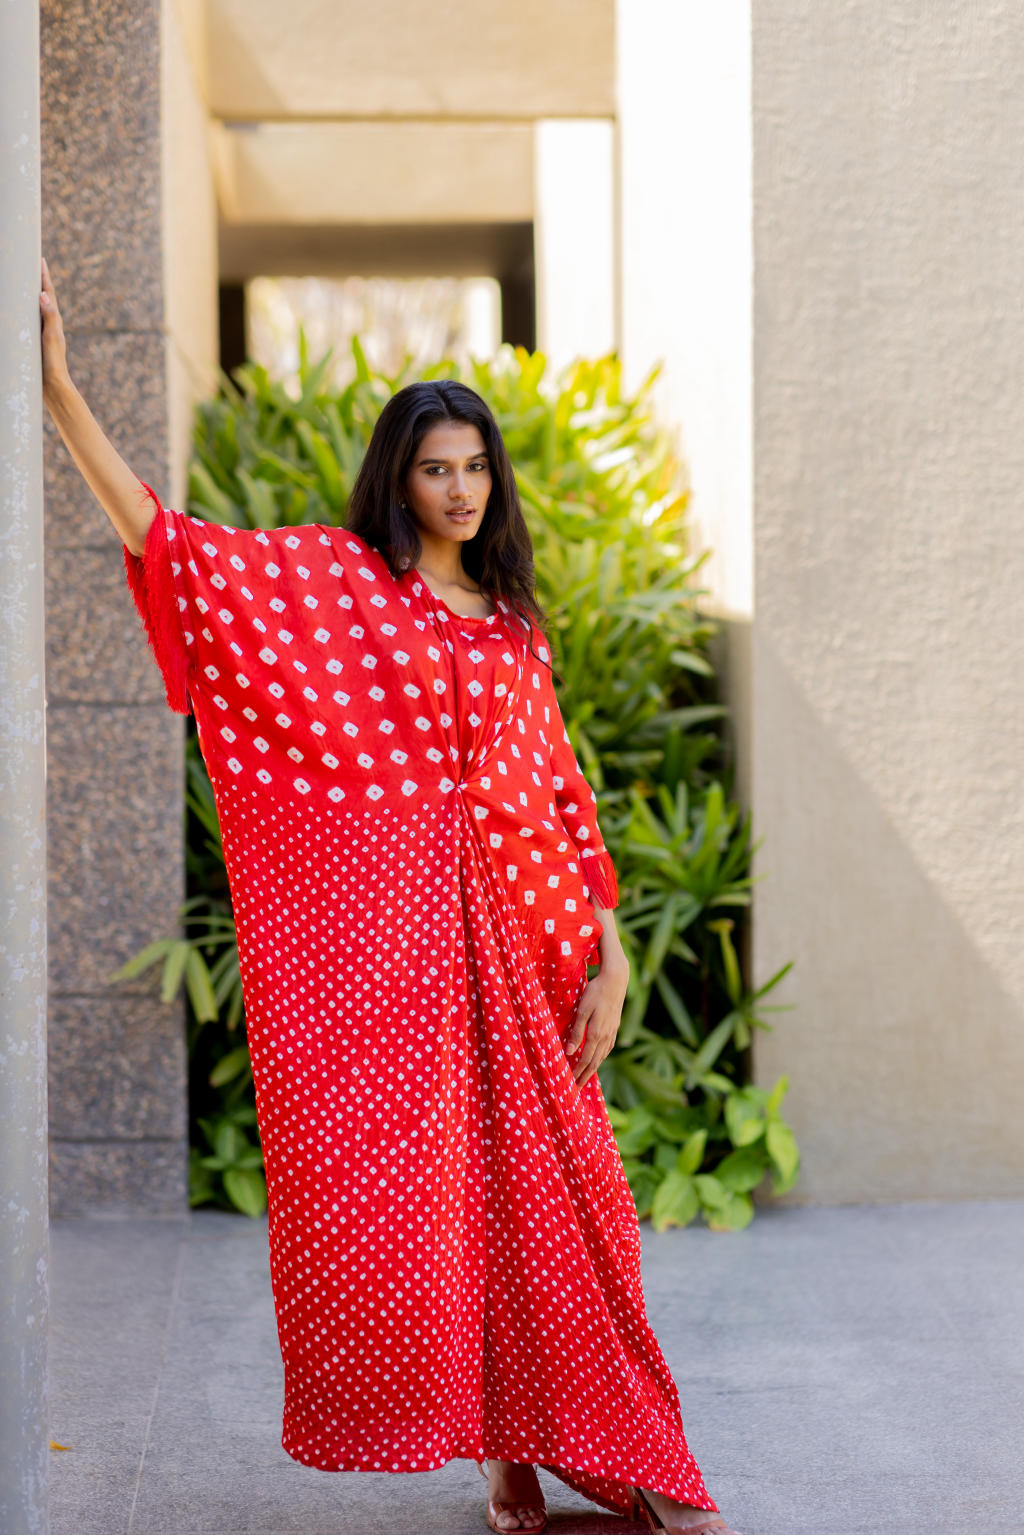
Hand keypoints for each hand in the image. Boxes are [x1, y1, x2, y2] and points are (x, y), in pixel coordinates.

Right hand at [39, 257, 71, 403]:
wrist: (54, 387)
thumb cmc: (54, 364)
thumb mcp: (51, 339)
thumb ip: (49, 318)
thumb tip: (44, 295)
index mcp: (55, 321)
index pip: (49, 293)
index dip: (44, 276)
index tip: (40, 259)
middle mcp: (50, 325)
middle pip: (43, 297)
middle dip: (38, 280)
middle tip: (33, 264)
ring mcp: (44, 333)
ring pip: (36, 308)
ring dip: (32, 294)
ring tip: (26, 281)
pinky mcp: (37, 342)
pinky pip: (30, 320)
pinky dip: (27, 311)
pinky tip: (22, 311)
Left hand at [564, 954, 628, 1086]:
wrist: (616, 980)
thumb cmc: (595, 992)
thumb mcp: (582, 1010)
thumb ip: (576, 1032)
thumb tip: (568, 1052)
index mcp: (596, 1034)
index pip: (585, 1060)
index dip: (577, 1073)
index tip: (570, 1084)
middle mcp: (606, 1036)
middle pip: (594, 1062)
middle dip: (584, 1076)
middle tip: (576, 1089)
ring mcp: (612, 1032)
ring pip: (602, 1057)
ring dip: (592, 1069)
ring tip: (585, 1078)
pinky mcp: (615, 1027)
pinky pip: (607, 1049)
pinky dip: (601, 1058)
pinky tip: (597, 1060)